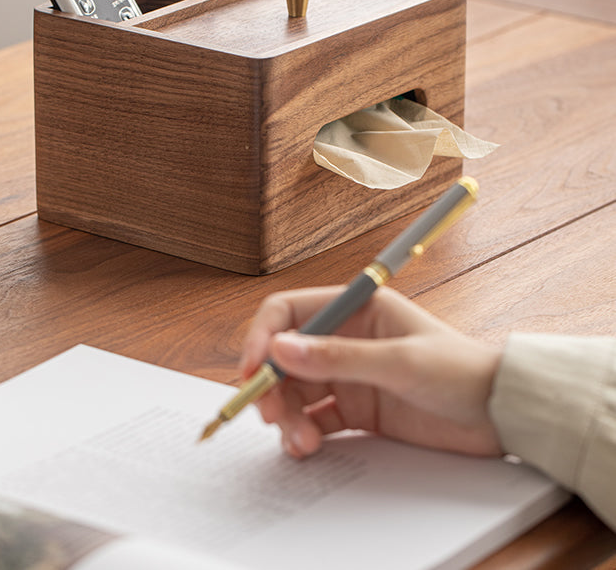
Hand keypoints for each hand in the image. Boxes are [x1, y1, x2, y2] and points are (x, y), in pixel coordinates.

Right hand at [240, 286, 502, 458]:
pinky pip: (315, 417)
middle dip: (272, 385)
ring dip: (287, 415)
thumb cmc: (462, 372)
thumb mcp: (399, 362)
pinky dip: (304, 431)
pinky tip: (307, 446)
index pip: (290, 312)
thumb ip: (337, 357)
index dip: (264, 337)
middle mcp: (347, 338)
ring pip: (296, 390)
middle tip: (270, 414)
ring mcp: (351, 375)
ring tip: (300, 441)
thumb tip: (280, 348)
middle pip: (286, 356)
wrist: (502, 415)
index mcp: (357, 309)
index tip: (252, 369)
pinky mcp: (358, 408)